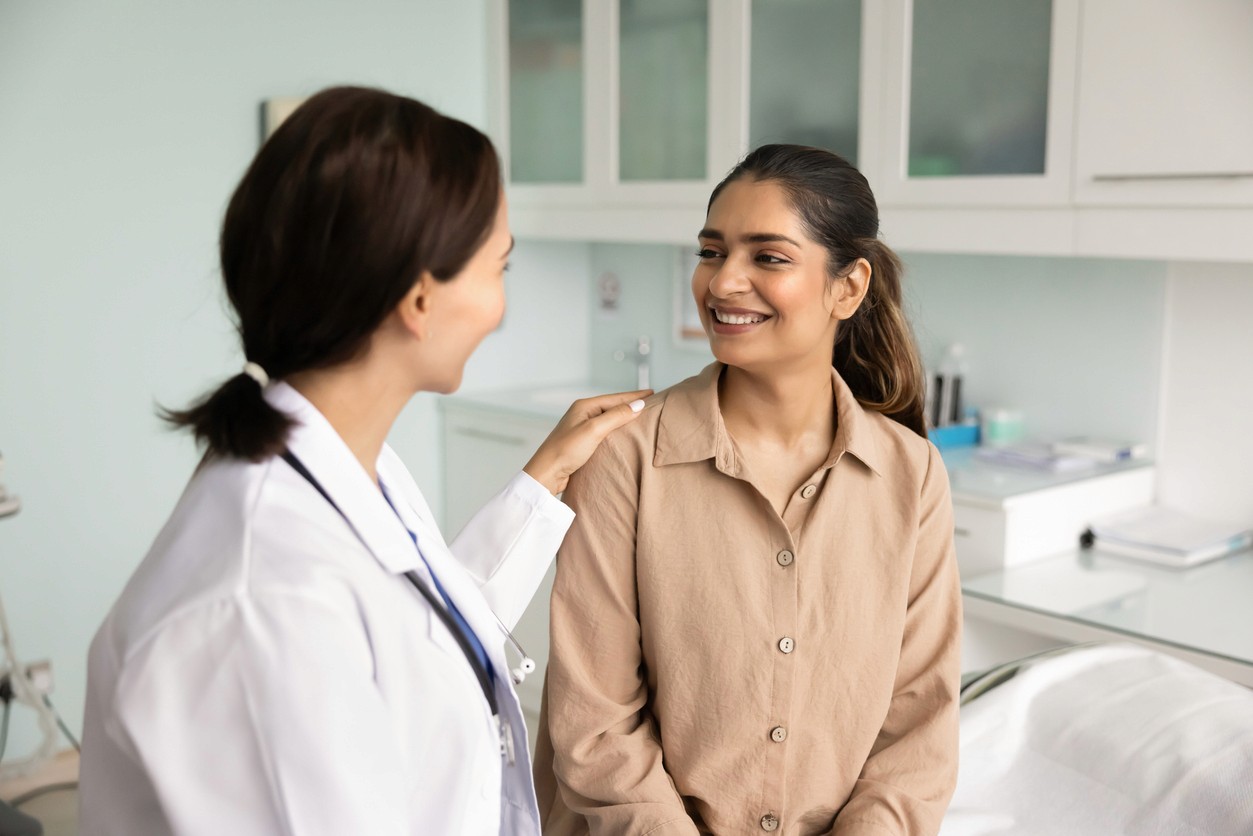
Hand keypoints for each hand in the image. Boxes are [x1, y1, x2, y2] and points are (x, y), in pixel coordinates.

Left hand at [524, 389, 652, 494]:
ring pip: (608, 419)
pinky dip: (616, 430)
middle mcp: (582, 414)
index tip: (653, 393)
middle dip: (631, 404)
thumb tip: (638, 405)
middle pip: (612, 406)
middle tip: (650, 403)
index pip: (615, 398)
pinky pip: (604, 431)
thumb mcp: (594, 430)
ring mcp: (581, 428)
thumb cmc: (565, 450)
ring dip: (624, 418)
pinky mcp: (582, 442)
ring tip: (641, 417)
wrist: (546, 474)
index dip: (635, 396)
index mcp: (583, 406)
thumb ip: (616, 416)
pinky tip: (624, 434)